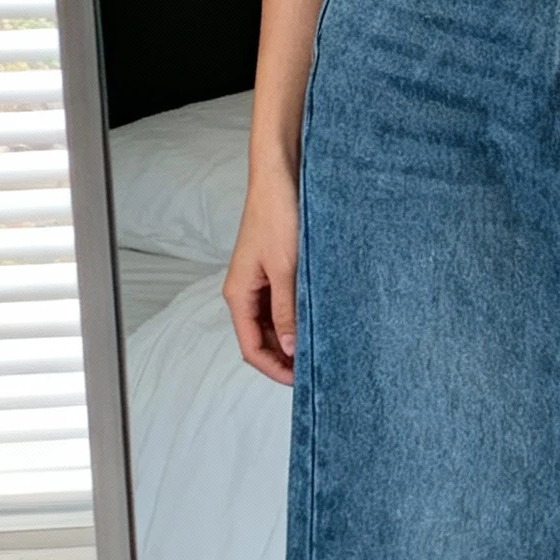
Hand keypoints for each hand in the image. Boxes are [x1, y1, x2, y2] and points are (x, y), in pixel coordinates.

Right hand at [223, 159, 297, 385]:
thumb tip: (290, 350)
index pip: (251, 348)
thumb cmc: (278, 216)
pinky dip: (297, 318)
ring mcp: (259, 283)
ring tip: (320, 349)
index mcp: (239, 294)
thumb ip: (287, 311)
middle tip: (316, 370)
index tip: (301, 382)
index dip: (274, 369)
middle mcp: (245, 292)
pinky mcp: (274, 272)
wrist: (280, 177)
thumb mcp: (286, 269)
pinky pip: (283, 305)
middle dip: (285, 359)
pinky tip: (318, 323)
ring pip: (274, 325)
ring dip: (293, 339)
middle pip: (262, 340)